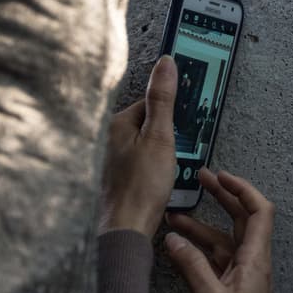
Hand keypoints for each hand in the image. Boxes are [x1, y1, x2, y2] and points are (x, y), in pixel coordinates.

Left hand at [100, 56, 176, 236]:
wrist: (125, 228)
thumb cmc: (140, 187)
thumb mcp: (160, 137)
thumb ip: (163, 99)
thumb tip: (166, 63)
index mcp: (116, 122)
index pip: (151, 104)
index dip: (172, 117)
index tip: (184, 126)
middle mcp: (108, 137)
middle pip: (148, 125)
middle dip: (167, 139)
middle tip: (175, 156)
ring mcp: (110, 158)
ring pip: (145, 146)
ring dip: (162, 157)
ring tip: (166, 174)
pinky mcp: (115, 176)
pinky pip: (141, 164)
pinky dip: (152, 171)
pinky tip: (158, 184)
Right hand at [164, 168, 274, 292]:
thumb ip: (190, 266)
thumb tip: (173, 239)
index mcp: (255, 260)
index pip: (259, 212)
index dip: (242, 189)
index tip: (220, 176)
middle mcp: (251, 263)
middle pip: (240, 220)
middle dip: (221, 197)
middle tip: (199, 179)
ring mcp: (239, 276)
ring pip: (222, 240)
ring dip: (200, 226)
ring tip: (173, 215)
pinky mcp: (228, 289)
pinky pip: (212, 260)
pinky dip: (195, 249)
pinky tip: (175, 246)